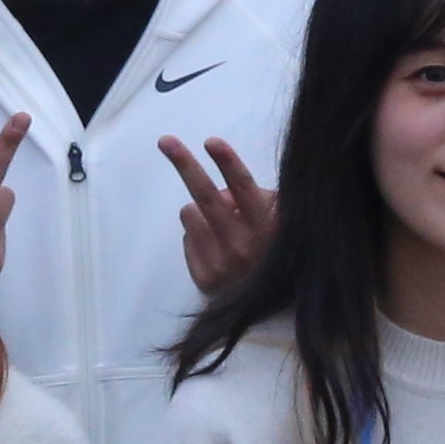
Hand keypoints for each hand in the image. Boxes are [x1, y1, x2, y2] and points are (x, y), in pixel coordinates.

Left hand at [161, 137, 276, 296]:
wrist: (268, 302)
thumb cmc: (272, 248)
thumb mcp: (278, 219)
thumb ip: (257, 198)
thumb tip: (222, 190)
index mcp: (267, 227)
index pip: (244, 188)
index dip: (227, 162)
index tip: (211, 142)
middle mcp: (243, 246)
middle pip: (206, 195)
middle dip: (185, 163)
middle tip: (166, 141)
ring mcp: (221, 263)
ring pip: (190, 212)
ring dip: (198, 209)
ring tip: (216, 223)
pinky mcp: (204, 277)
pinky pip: (187, 237)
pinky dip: (197, 235)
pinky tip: (215, 248)